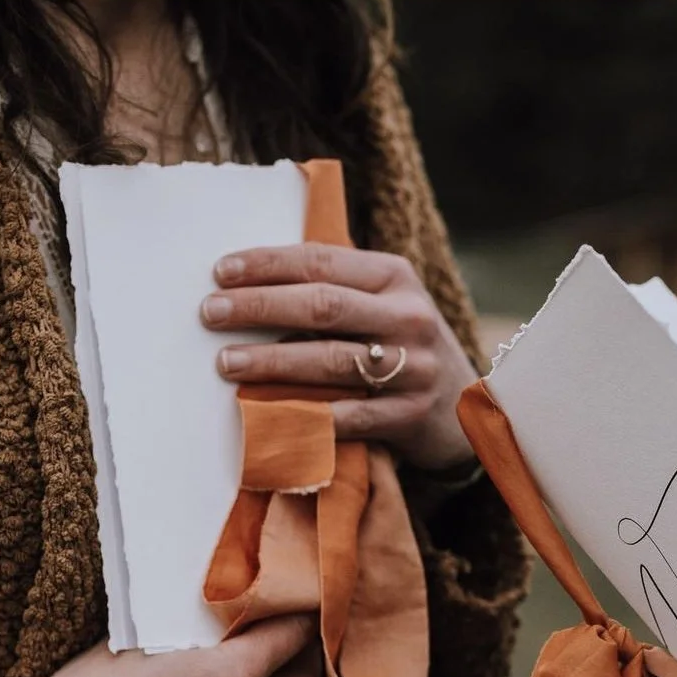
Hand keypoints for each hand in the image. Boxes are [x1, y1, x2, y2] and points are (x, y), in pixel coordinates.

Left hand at [201, 244, 479, 470]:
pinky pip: (345, 416)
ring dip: (271, 361)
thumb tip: (252, 281)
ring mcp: (413, 368)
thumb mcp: (387, 305)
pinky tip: (265, 413)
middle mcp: (408, 317)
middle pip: (322, 305)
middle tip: (210, 313)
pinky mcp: (409, 416)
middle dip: (259, 306)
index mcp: (396, 278)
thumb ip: (338, 289)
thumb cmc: (405, 349)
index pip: (322, 261)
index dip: (267, 264)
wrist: (467, 410)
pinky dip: (302, 416)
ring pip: (330, 361)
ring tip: (226, 362)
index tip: (220, 272)